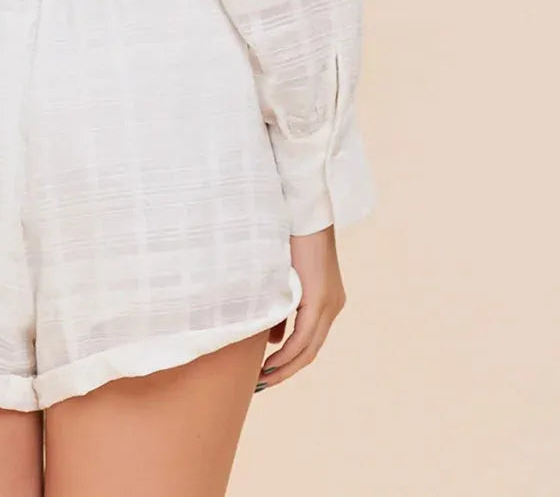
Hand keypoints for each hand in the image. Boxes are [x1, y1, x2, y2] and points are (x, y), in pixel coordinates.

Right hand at [257, 225, 345, 389]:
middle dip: (285, 372)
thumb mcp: (286, 280)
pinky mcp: (321, 299)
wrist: (302, 211)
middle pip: (311, 352)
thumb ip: (283, 310)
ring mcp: (330, 304)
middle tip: (263, 384)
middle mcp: (333, 307)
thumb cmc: (289, 239)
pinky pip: (305, 335)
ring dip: (285, 366)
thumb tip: (274, 339)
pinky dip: (288, 351)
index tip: (267, 373)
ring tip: (264, 378)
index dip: (289, 362)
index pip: (309, 343)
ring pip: (309, 348)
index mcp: (327, 302)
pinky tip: (272, 361)